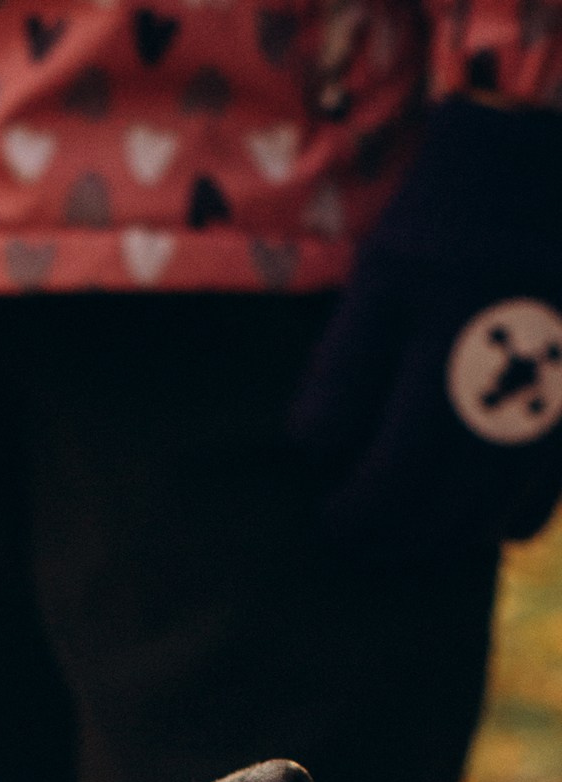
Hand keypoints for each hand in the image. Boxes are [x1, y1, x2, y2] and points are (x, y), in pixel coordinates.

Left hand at [290, 100, 561, 561]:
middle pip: (451, 504)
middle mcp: (520, 378)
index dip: (358, 513)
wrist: (537, 168)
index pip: (399, 470)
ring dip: (445, 540)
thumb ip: (342, 371)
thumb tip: (314, 455)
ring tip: (403, 538)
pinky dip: (502, 522)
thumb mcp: (377, 283)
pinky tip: (465, 520)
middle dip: (397, 538)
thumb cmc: (442, 226)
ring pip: (501, 511)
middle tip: (358, 544)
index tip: (329, 518)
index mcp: (456, 343)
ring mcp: (558, 395)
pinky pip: (544, 496)